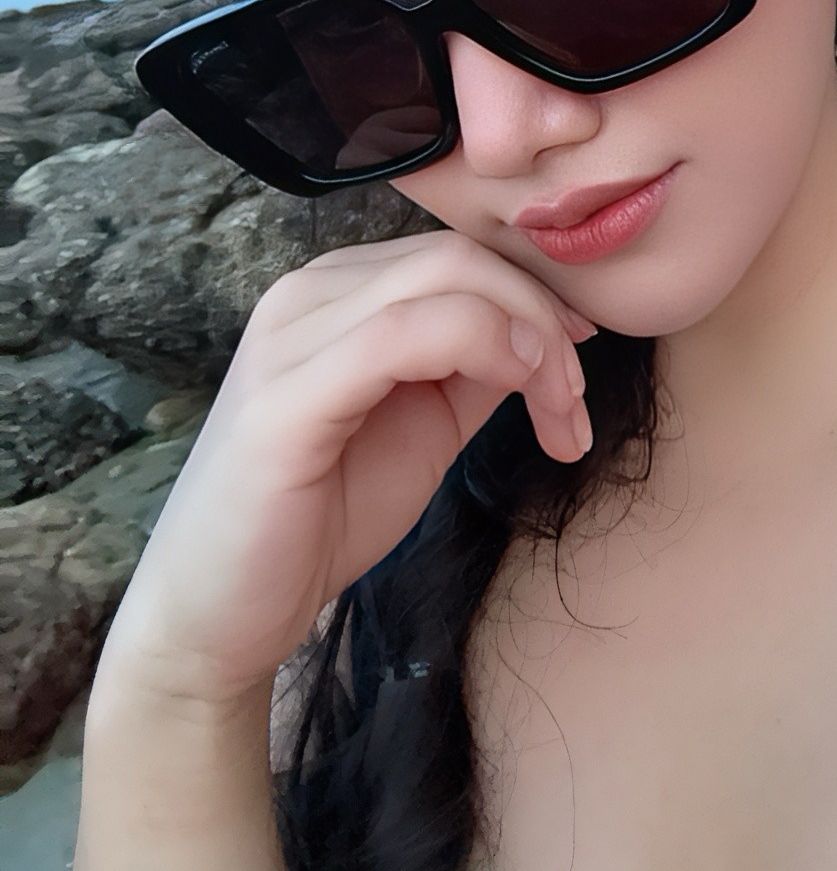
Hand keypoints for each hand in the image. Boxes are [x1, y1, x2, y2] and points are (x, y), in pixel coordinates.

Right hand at [97, 231, 594, 709]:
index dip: (539, 299)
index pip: (461, 255)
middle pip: (460, 258)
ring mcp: (289, 337)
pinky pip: (398, 335)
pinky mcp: (283, 396)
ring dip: (530, 340)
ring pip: (443, 281)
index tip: (580, 370)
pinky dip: (481, 346)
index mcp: (338, 292)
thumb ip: (476, 365)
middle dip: (544, 321)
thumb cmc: (321, 518)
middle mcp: (307, 293)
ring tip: (561, 415)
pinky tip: (519, 391)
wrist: (221, 616)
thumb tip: (550, 329)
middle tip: (576, 405)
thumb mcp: (427, 423)